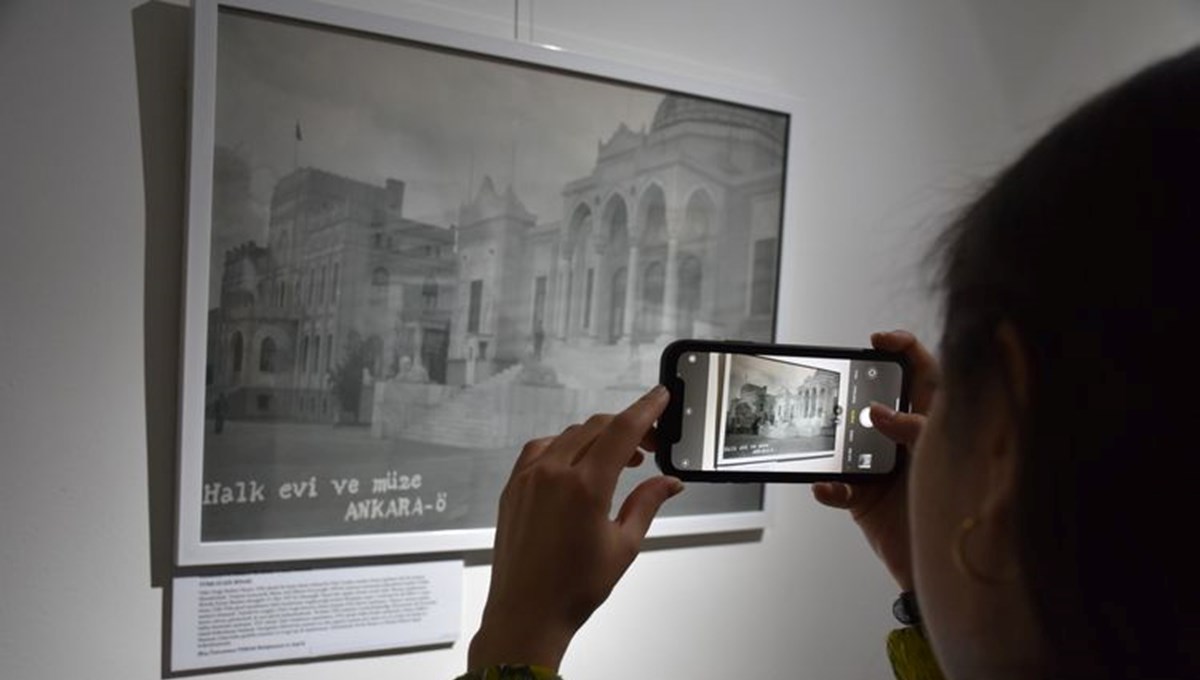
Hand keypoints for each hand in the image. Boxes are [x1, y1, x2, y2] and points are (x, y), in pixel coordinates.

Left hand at [468, 385, 683, 670]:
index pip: (623, 431)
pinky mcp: (513, 486)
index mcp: (585, 486)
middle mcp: (553, 473)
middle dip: (627, 428)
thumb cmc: (573, 588)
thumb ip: (647, 504)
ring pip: (569, 435)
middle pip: (597, 428)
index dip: (646, 409)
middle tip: (650, 444)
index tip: (660, 396)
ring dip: (597, 437)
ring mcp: (528, 477)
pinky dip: (565, 447)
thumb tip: (669, 483)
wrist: (526, 613)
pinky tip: (578, 464)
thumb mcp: (624, 545)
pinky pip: (541, 449)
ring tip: (620, 459)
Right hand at [812, 330, 939, 590]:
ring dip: (836, 440)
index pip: (923, 372)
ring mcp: (881, 468)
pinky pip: (835, 487)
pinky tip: (828, 486)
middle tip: (845, 380)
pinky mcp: (862, 499)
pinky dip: (828, 487)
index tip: (880, 340)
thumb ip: (916, 429)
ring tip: (834, 440)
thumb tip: (879, 414)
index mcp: (936, 422)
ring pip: (847, 440)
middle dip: (858, 389)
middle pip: (876, 399)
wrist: (946, 574)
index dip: (903, 348)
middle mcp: (905, 440)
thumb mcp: (945, 457)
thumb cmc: (962, 514)